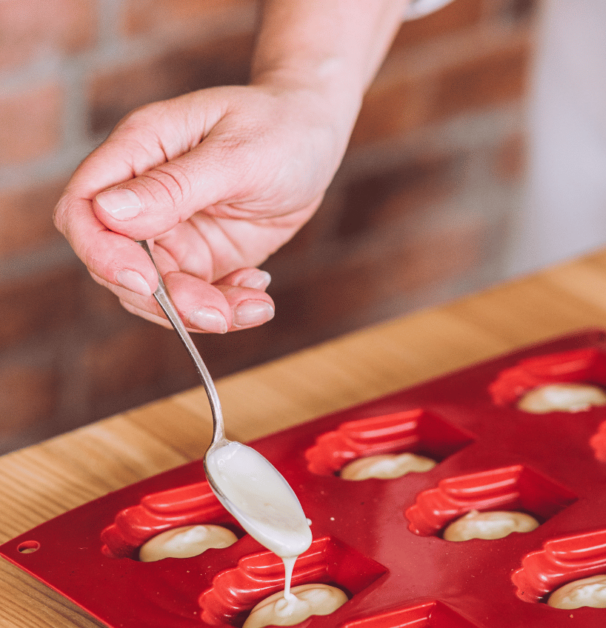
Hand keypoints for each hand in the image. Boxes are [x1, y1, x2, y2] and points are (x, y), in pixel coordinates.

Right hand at [54, 80, 353, 332]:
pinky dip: (228, 308)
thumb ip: (176, 186)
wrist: (315, 137)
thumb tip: (109, 211)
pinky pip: (200, 298)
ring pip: (161, 294)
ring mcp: (174, 232)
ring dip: (203, 313)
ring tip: (256, 305)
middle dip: (167, 300)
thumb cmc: (278, 128)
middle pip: (121, 267)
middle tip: (220, 314)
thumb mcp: (235, 154)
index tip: (145, 281)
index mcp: (139, 153)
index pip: (84, 209)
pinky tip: (259, 293)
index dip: (101, 252)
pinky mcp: (204, 257)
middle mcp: (146, 198)